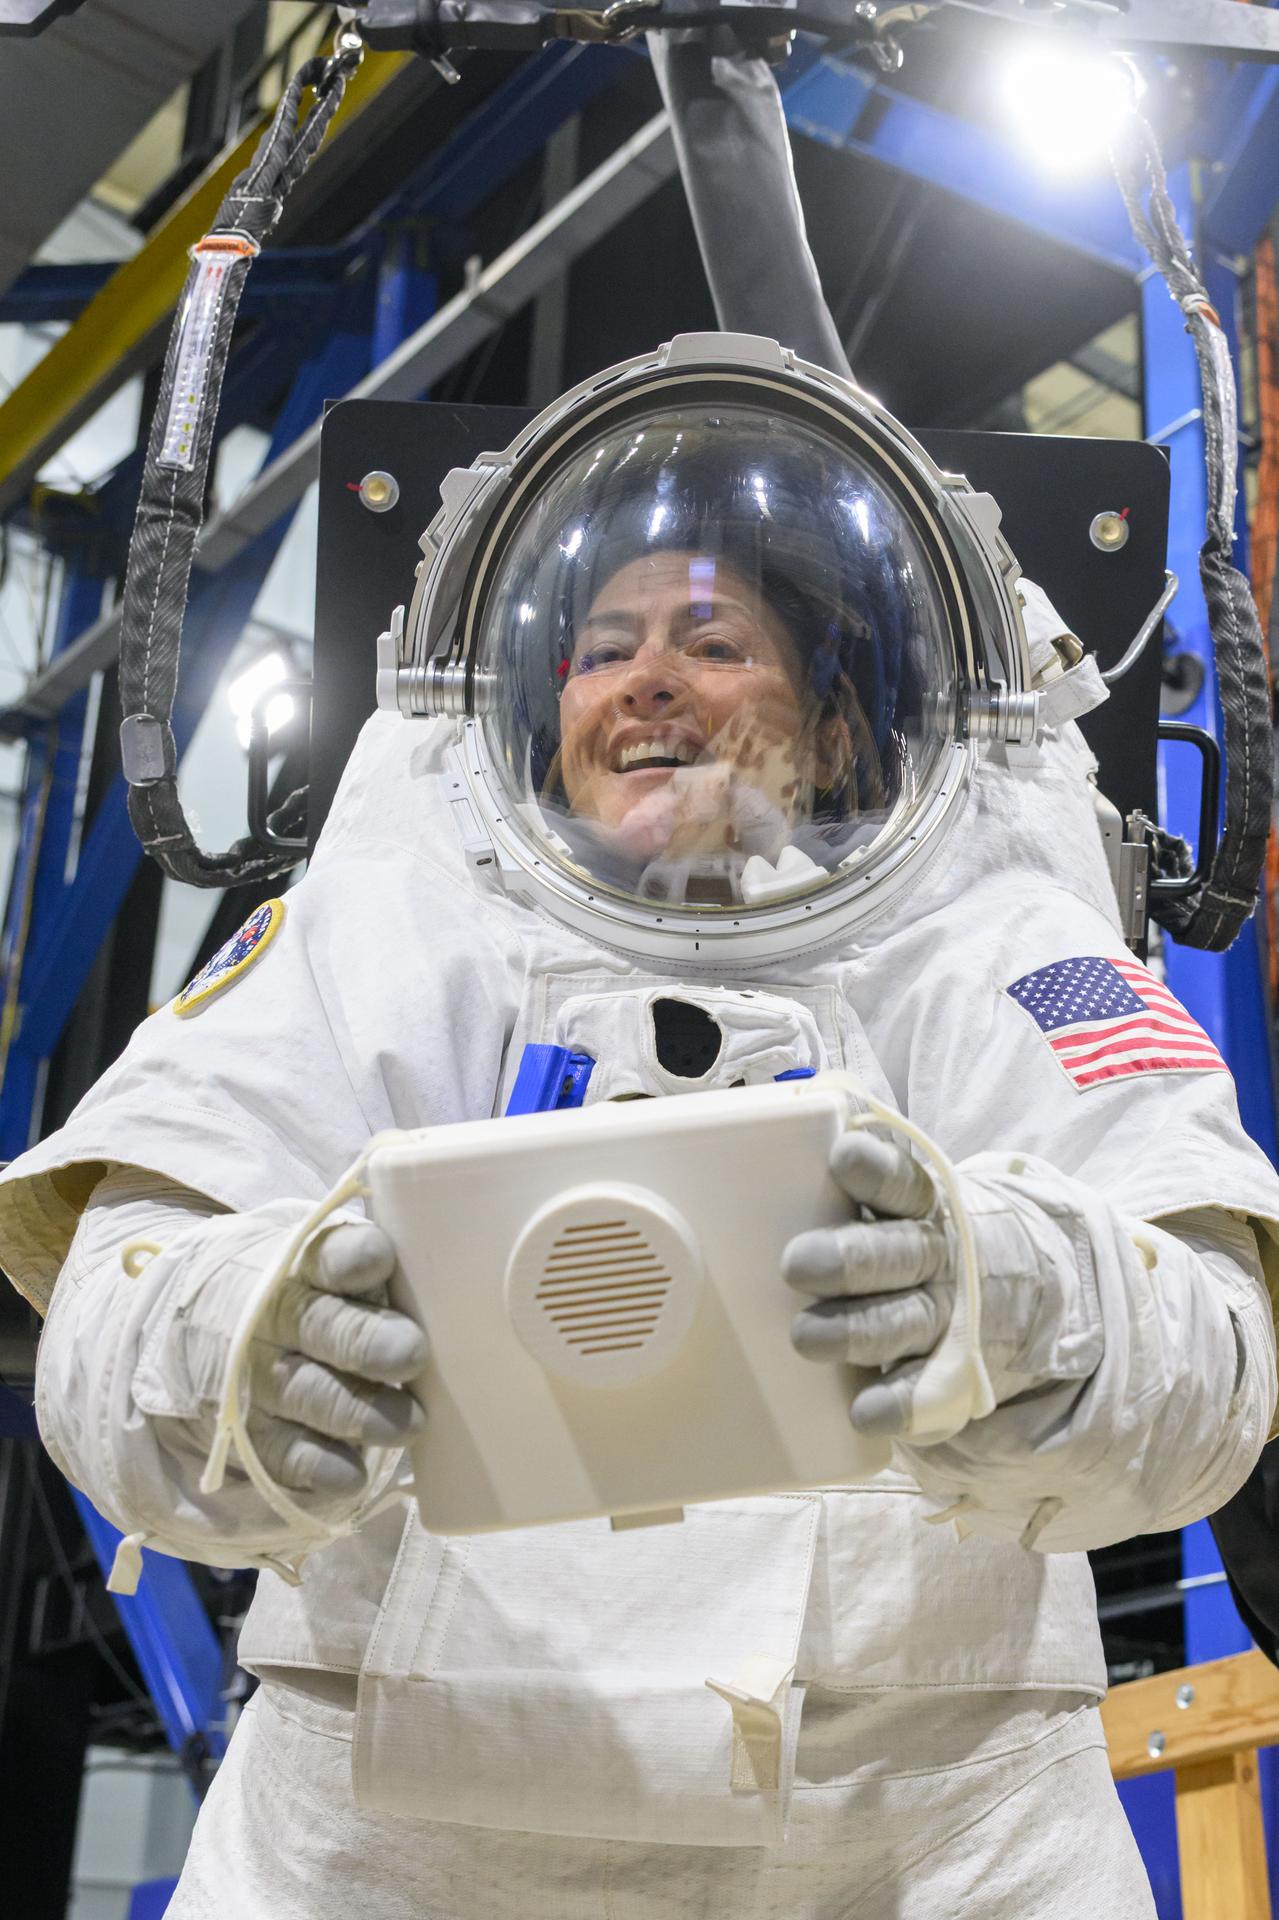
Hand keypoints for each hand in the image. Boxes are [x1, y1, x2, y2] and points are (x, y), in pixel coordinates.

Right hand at [135, 1214, 427, 1507]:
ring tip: (409, 1425)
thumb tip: (465, 1282)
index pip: (327, 1255)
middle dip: (366, 1341)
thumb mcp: (334, 1263)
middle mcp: (274, 1316)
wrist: (204, 1318)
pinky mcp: (247, 1430)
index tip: (381, 1262)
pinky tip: (351, 1473)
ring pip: (306, 1392)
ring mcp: (255, 1375)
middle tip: (411, 1354)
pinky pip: (280, 1451)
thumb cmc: (311, 1292)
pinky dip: (317, 1464)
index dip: (353, 1258)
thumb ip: (381, 1273)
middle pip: (319, 1325)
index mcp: (304, 1263)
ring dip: (358, 1412)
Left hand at [781, 1133, 1102, 1439]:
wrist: (1019, 1288)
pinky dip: (898, 1402)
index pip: (902, 1180)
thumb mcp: (905, 1195)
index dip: (874, 1171)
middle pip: (898, 1254)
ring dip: (856, 1330)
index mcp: (924, 1202)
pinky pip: (926, 1389)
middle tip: (796, 1264)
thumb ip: (859, 1173)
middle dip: (850, 1259)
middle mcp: (938, 1255)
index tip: (843, 1160)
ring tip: (806, 1336)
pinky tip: (865, 1410)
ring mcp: (948, 1314)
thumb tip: (792, 1120)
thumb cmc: (920, 1232)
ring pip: (905, 1320)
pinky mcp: (950, 1370)